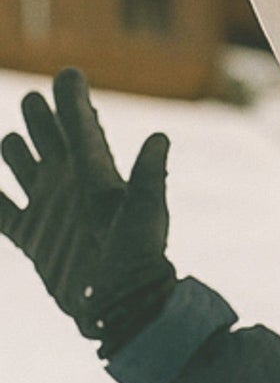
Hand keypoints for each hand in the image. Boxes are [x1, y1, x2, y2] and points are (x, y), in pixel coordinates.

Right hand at [0, 66, 175, 352]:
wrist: (121, 308)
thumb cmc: (139, 261)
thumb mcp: (144, 215)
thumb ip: (148, 177)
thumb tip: (160, 137)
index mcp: (94, 175)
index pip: (80, 127)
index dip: (73, 99)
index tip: (71, 74)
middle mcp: (69, 186)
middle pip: (47, 137)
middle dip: (40, 116)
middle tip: (36, 103)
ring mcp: (48, 209)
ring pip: (20, 164)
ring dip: (14, 148)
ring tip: (15, 141)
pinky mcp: (32, 237)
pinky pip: (1, 210)